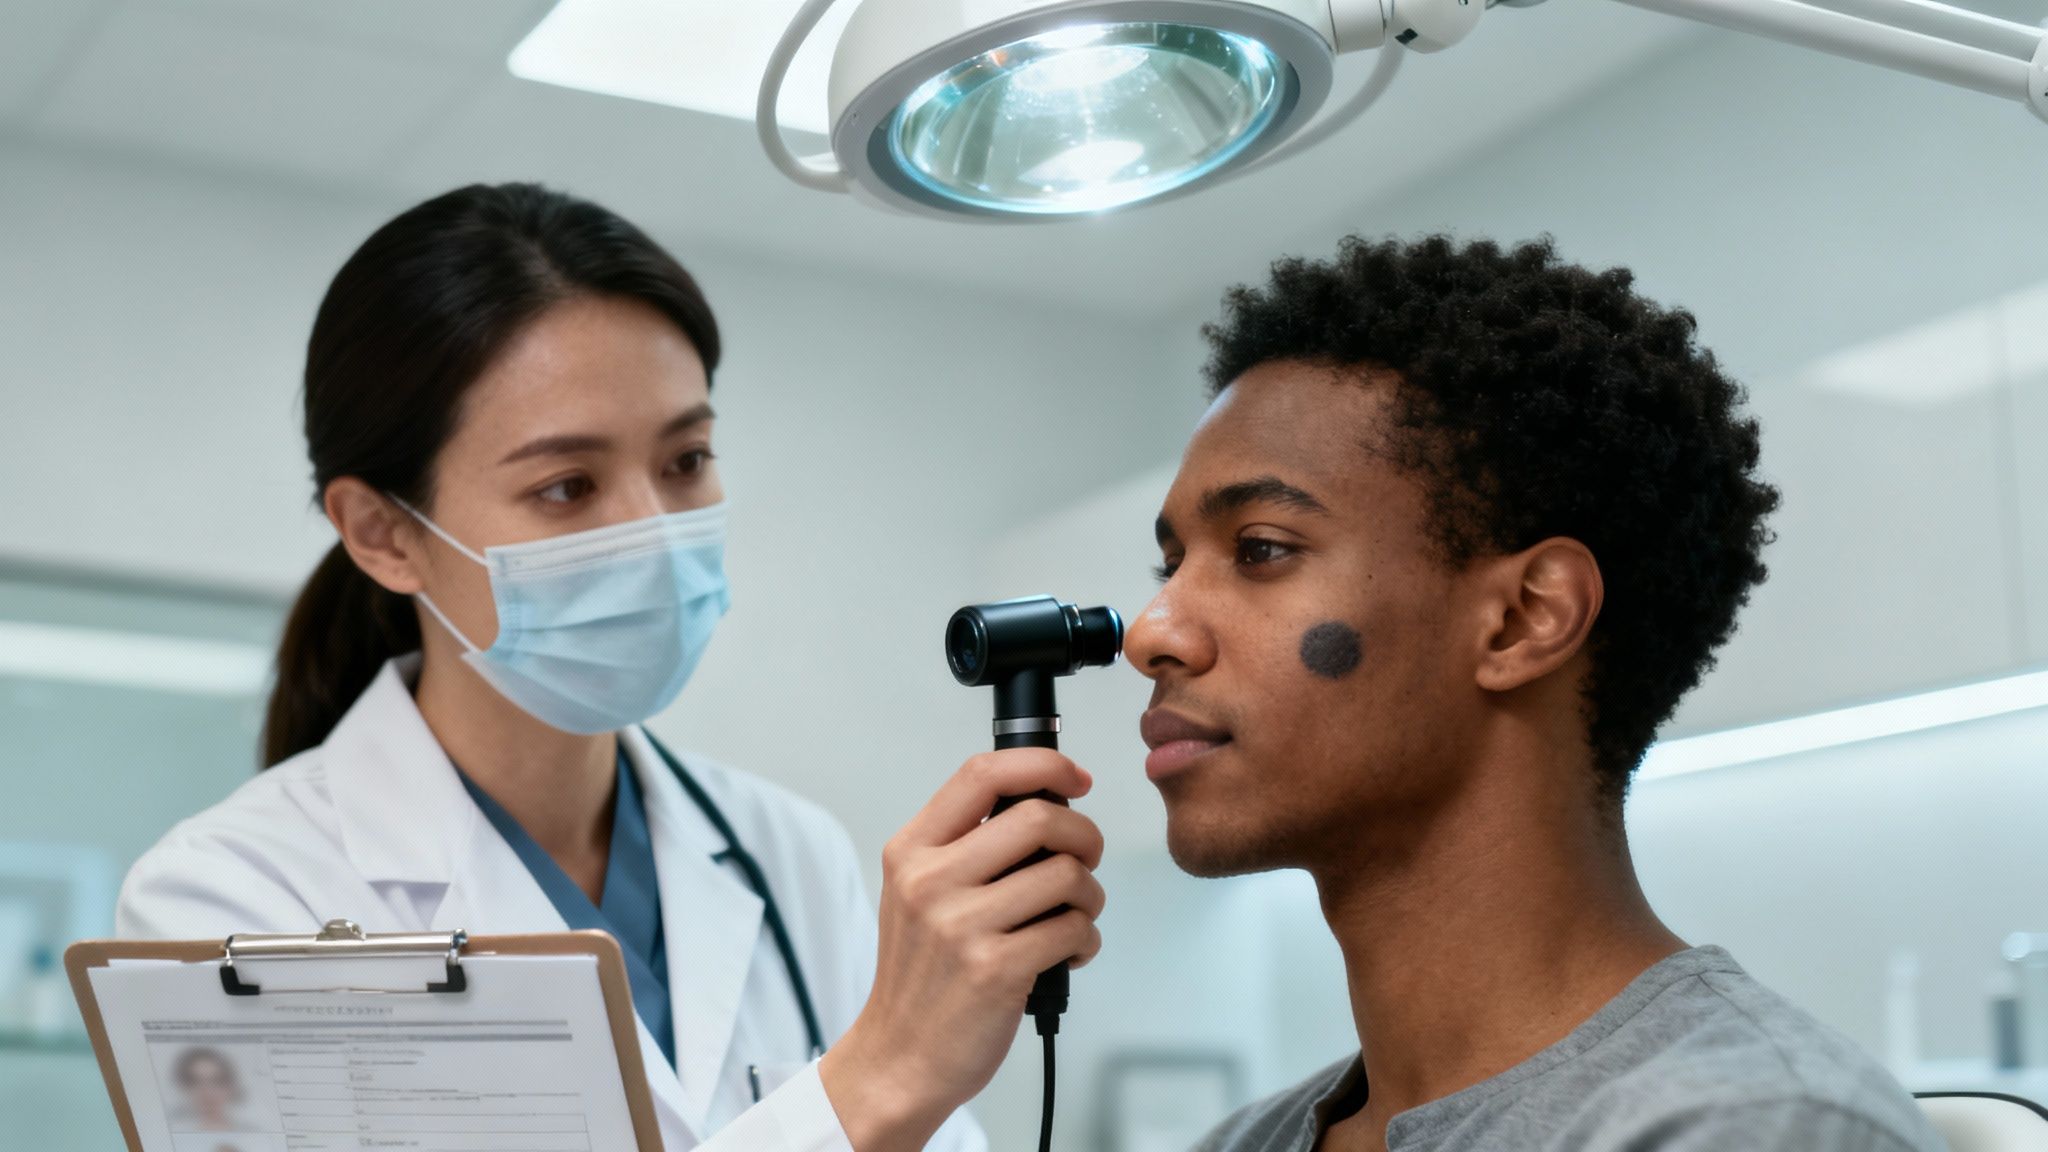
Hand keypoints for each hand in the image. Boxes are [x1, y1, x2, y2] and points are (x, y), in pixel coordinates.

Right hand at [820, 748, 1106, 1151]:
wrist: (899, 1058)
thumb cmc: (923, 975)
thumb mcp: (916, 893)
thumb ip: (965, 845)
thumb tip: (1046, 800)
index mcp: (911, 851)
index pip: (981, 774)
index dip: (1043, 764)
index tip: (1075, 779)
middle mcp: (930, 881)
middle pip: (1039, 818)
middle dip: (1085, 836)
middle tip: (1085, 860)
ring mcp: (961, 926)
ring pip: (1067, 875)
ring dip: (1090, 896)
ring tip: (1073, 916)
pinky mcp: (996, 969)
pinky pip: (1073, 929)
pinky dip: (1085, 940)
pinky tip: (1067, 954)